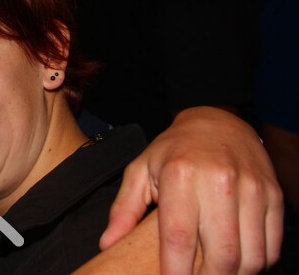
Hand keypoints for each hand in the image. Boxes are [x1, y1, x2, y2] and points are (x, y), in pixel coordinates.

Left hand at [100, 107, 282, 274]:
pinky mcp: (273, 196)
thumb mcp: (140, 170)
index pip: (179, 238)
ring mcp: (251, 189)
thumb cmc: (174, 150)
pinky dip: (257, 263)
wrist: (218, 122)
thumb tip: (108, 243)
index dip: (175, 271)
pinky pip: (271, 246)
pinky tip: (237, 261)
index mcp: (180, 175)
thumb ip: (124, 209)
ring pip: (251, 257)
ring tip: (214, 272)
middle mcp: (219, 182)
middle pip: (221, 255)